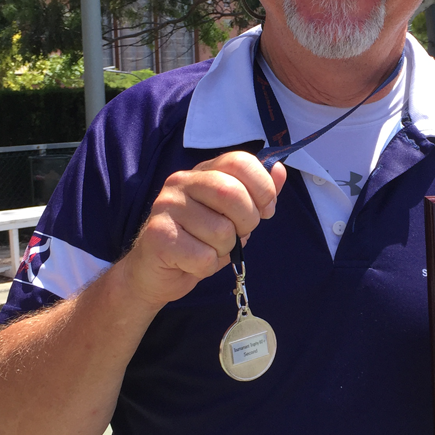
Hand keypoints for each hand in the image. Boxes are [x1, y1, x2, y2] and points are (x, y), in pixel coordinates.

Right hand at [119, 152, 286, 311]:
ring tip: (208, 249)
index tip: (266, 210)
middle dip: (248, 221)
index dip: (263, 188)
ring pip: (221, 231)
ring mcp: (166, 206)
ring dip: (225, 250)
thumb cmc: (198, 242)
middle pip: (231, 192)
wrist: (155, 273)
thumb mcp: (233, 216)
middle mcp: (181, 181)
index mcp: (202, 171)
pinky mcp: (158, 235)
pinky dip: (207, 267)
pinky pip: (203, 256)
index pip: (240, 162)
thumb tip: (279, 170)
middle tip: (239, 235)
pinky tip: (192, 263)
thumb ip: (257, 194)